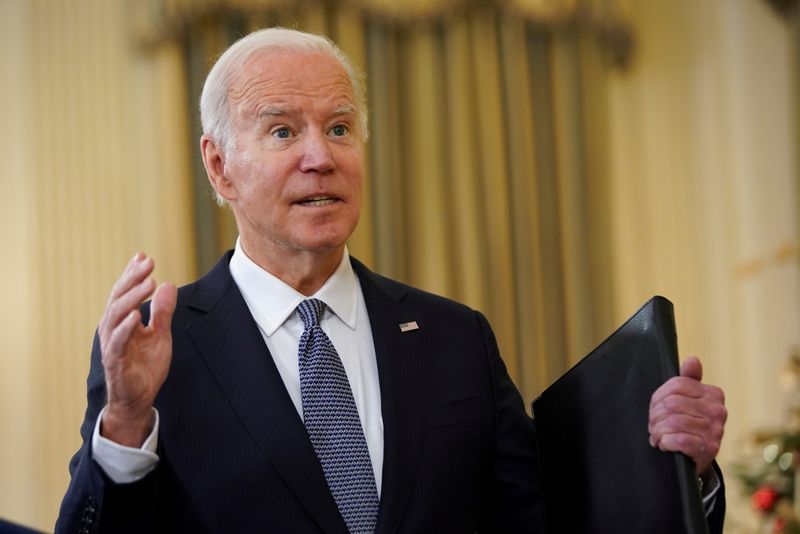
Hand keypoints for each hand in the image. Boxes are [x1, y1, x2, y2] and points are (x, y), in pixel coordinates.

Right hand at [98, 253, 176, 446]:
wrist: (139, 398)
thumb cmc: (146, 366)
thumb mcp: (160, 334)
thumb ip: (162, 312)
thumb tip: (168, 284)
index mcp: (122, 320)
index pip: (125, 292)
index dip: (132, 274)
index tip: (144, 256)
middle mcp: (113, 328)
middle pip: (119, 298)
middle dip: (133, 279)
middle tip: (148, 263)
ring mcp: (112, 344)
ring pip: (117, 314)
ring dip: (132, 297)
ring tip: (148, 283)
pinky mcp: (115, 361)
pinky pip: (118, 341)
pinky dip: (126, 327)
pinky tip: (136, 315)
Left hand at [648, 357, 726, 474]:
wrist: (695, 458)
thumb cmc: (688, 425)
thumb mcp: (687, 400)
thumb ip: (689, 380)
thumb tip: (693, 360)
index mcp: (713, 394)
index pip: (677, 385)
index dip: (658, 397)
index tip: (655, 408)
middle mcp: (718, 411)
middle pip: (672, 403)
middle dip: (656, 416)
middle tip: (654, 425)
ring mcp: (715, 431)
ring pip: (673, 422)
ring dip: (658, 431)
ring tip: (657, 436)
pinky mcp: (708, 449)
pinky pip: (679, 440)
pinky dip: (666, 442)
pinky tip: (665, 444)